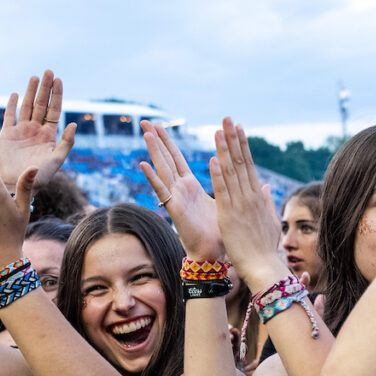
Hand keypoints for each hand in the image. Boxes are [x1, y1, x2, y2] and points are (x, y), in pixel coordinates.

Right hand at [0, 70, 76, 190]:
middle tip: (48, 71)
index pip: (54, 110)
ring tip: (34, 77)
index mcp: (49, 135)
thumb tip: (74, 124)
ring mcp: (21, 131)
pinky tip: (15, 94)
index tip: (59, 80)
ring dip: (30, 92)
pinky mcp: (7, 135)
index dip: (57, 95)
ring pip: (26, 107)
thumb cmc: (40, 177)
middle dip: (45, 88)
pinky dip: (11, 105)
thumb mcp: (57, 160)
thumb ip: (66, 143)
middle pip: (41, 105)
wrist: (18, 185)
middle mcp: (36, 130)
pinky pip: (10, 117)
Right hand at [140, 120, 222, 259]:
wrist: (213, 253)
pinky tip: (144, 165)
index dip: (168, 142)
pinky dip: (153, 178)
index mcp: (189, 186)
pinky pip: (162, 191)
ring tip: (147, 133)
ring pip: (163, 170)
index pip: (176, 158)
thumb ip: (222, 185)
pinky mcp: (175, 209)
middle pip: (165, 159)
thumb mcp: (221, 200)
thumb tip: (231, 173)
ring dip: (154, 151)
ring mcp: (175, 198)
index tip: (160, 125)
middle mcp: (179, 189)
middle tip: (145, 122)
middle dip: (156, 140)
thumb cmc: (216, 231)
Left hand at [209, 118, 284, 288]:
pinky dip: (217, 176)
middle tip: (228, 119)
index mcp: (257, 197)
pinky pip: (222, 192)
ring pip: (230, 172)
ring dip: (224, 150)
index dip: (243, 146)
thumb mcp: (269, 221)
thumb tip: (266, 187)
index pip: (248, 165)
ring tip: (218, 131)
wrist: (264, 267)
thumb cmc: (265, 248)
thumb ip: (267, 202)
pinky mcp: (229, 216)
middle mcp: (250, 197)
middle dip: (233, 139)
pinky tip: (212, 160)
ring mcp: (240, 205)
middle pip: (240, 162)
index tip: (239, 128)